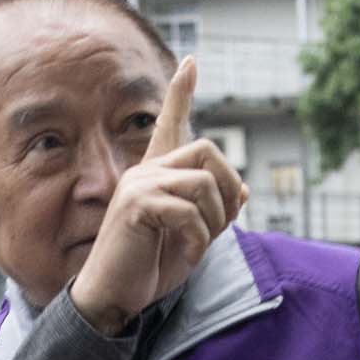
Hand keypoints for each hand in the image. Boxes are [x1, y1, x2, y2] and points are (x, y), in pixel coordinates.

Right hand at [70, 57, 248, 335]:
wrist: (116, 295)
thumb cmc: (151, 266)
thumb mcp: (193, 237)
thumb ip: (213, 211)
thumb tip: (243, 189)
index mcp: (158, 175)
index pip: (169, 124)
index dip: (180, 94)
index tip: (190, 63)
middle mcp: (146, 171)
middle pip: (208, 150)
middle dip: (228, 190)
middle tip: (219, 225)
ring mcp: (140, 185)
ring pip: (204, 182)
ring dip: (215, 221)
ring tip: (198, 246)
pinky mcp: (137, 205)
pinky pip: (189, 210)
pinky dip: (198, 239)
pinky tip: (187, 256)